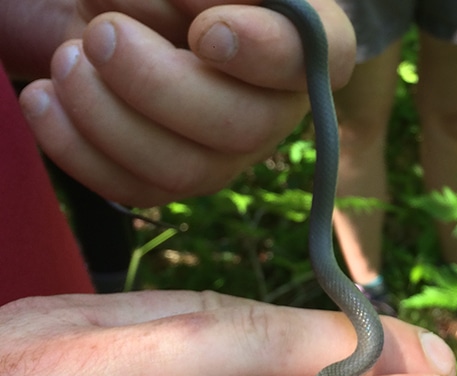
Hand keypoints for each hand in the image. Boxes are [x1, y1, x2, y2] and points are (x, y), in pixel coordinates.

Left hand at [18, 1, 354, 205]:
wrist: (113, 8)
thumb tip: (203, 12)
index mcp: (295, 37)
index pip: (324, 56)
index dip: (266, 54)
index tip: (206, 32)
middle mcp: (272, 102)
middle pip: (245, 127)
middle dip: (160, 87)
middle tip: (103, 33)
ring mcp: (225, 149)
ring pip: (188, 171)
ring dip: (109, 119)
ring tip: (66, 59)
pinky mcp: (173, 175)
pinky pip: (135, 188)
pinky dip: (76, 148)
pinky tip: (44, 97)